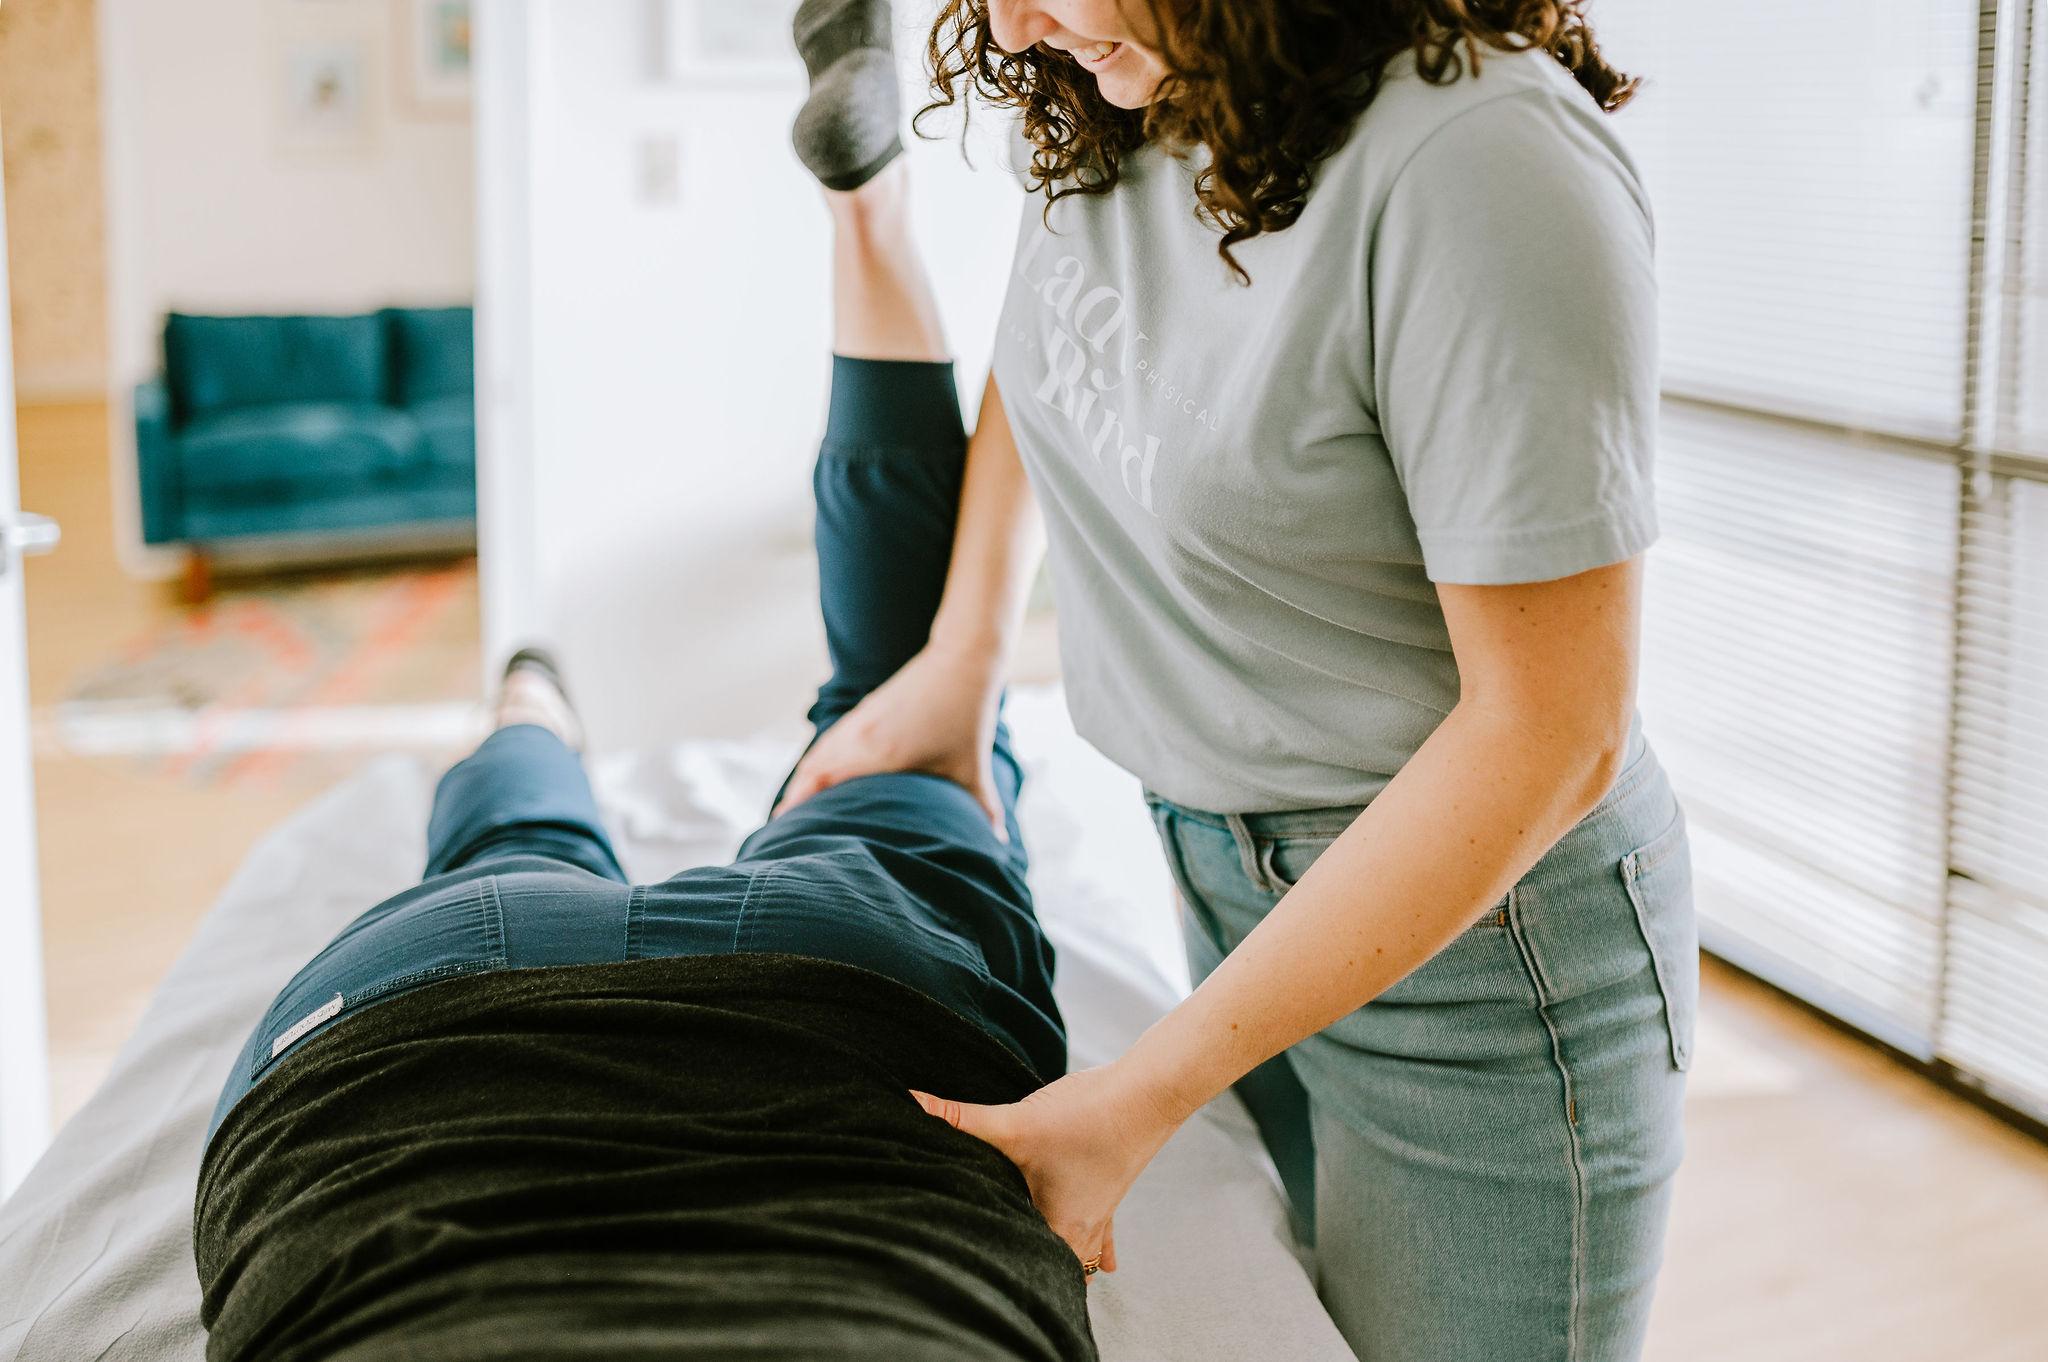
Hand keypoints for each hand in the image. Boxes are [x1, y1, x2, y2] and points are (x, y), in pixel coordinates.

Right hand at [775, 642, 1005, 831]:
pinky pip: (829, 742)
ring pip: (816, 755)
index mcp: (879, 755)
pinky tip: (815, 776)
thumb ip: (982, 808)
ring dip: (802, 781)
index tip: (787, 834)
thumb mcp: (973, 767)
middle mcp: (859, 738)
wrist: (961, 661)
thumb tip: (1000, 844)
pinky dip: (817, 761)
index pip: (824, 787)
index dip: (803, 811)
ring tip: (790, 809)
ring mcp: (858, 722)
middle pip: (811, 774)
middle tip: (780, 831)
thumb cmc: (966, 717)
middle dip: (794, 802)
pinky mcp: (864, 712)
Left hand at [911, 1063, 1184, 1274]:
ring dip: (1061, 1258)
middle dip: (1028, 1266)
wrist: (1146, 1093)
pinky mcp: (1110, 1189)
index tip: (971, 1259)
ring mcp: (1101, 1213)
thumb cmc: (1087, 1116)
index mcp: (1060, 1229)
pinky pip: (1101, 1233)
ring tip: (1042, 1268)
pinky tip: (1107, 1263)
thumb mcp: (1017, 1123)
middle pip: (1052, 1266)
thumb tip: (912, 1103)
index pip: (1024, 1265)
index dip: (998, 1265)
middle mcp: (1083, 1231)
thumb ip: (963, 1118)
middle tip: (994, 1263)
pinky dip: (1096, 1246)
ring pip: (1080, 1254)